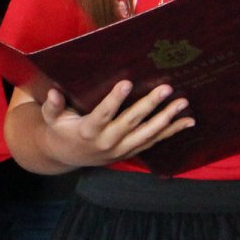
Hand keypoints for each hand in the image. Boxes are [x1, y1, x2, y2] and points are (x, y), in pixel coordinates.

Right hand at [36, 80, 191, 167]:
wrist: (67, 156)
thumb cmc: (60, 129)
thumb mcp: (52, 118)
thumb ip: (52, 106)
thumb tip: (53, 93)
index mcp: (88, 131)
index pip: (103, 114)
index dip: (114, 100)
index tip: (127, 83)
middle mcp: (107, 142)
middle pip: (131, 122)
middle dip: (150, 105)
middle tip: (165, 88)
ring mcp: (122, 148)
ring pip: (147, 134)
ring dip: (167, 119)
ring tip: (182, 103)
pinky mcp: (131, 150)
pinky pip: (154, 141)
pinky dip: (172, 132)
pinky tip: (187, 122)